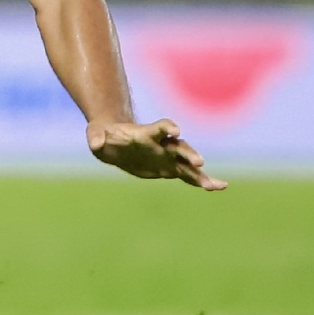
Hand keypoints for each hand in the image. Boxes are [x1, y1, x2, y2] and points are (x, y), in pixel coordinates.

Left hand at [88, 118, 227, 190]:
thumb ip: (96, 137)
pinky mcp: (169, 169)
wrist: (114, 141)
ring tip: (218, 185)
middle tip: (199, 162)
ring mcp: (168, 157)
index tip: (176, 130)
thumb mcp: (96, 134)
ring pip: (188, 164)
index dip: (167, 127)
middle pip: (179, 147)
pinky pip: (188, 176)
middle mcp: (162, 144)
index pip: (160, 128)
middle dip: (189, 153)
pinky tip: (216, 187)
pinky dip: (201, 182)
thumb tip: (95, 143)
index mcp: (146, 133)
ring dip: (201, 174)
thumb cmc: (104, 135)